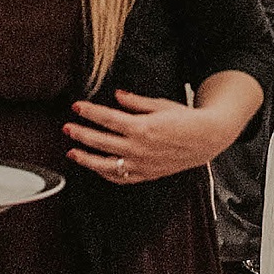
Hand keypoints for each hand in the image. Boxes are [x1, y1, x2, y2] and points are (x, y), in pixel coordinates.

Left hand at [64, 89, 232, 184]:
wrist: (206, 140)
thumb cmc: (185, 120)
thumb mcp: (160, 104)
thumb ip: (136, 102)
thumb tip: (116, 95)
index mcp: (141, 127)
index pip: (107, 119)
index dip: (89, 112)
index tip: (77, 107)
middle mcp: (138, 148)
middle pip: (101, 141)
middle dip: (81, 133)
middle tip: (67, 127)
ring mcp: (141, 164)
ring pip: (105, 165)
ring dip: (86, 158)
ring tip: (72, 153)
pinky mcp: (146, 175)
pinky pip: (120, 178)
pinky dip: (105, 173)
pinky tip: (95, 167)